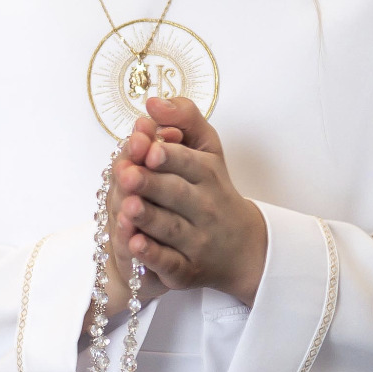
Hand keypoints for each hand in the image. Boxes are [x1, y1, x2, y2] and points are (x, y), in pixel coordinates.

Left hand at [109, 95, 266, 304]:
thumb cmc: (214, 190)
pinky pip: (169, 262)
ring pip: (169, 228)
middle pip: (175, 194)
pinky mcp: (186, 269)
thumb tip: (152, 102)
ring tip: (128, 207)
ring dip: (148, 218)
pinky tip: (134, 245)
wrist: (244, 248)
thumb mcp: (207, 149)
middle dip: (151, 184)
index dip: (168, 156)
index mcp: (207, 175)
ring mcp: (196, 241)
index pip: (188, 163)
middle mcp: (204, 208)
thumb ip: (184, 119)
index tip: (148, 149)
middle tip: (127, 175)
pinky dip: (152, 256)